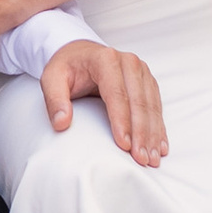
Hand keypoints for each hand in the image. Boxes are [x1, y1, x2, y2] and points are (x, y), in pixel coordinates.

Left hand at [42, 40, 166, 164]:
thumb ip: (54, 100)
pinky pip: (157, 106)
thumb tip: (61, 123)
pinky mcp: (147, 81)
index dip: (121, 121)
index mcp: (106, 59)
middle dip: (141, 133)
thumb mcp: (51, 78)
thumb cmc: (66, 67)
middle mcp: (128, 62)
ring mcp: (141, 71)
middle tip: (141, 159)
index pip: (116, 94)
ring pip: (151, 106)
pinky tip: (160, 146)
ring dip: (153, 134)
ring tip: (152, 159)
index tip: (124, 145)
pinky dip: (158, 128)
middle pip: (138, 102)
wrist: (80, 53)